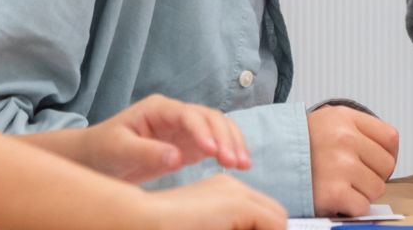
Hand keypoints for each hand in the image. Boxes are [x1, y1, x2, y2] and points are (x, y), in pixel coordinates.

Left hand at [82, 94, 248, 181]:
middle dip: (225, 137)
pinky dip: (230, 150)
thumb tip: (177, 157)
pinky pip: (216, 143)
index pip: (188, 115)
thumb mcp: (119, 150)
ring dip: (233, 143)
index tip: (212, 152)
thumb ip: (146, 152)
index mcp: (158, 109)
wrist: (97, 158)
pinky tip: (240, 165)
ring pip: (218, 128)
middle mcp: (176, 114)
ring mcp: (185, 129)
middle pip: (210, 118)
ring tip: (243, 165)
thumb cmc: (104, 149)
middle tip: (235, 162)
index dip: (203, 131)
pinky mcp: (190, 145)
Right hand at [138, 174, 285, 229]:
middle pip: (273, 216)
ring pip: (276, 221)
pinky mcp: (237, 203)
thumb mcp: (202, 226)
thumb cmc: (160, 226)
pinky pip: (275, 226)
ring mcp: (235, 191)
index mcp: (222, 194)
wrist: (136, 221)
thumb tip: (247, 228)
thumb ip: (225, 226)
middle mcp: (231, 187)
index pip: (262, 216)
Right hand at [307, 104, 398, 216]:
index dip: (384, 153)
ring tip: (340, 184)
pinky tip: (335, 197)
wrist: (266, 160)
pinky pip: (362, 206)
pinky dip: (350, 206)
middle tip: (350, 175)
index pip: (390, 138)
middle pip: (386, 166)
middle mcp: (344, 138)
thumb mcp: (328, 120)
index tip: (371, 160)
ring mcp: (340, 166)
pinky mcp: (334, 192)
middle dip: (372, 174)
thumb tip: (390, 151)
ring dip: (361, 192)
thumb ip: (358, 129)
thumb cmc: (299, 145)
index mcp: (345, 118)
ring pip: (377, 188)